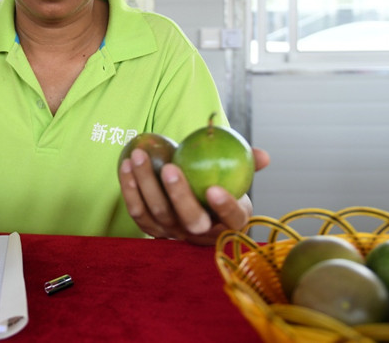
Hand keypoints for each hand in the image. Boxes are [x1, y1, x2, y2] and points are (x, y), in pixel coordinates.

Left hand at [118, 147, 269, 243]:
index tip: (214, 188)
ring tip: (138, 155)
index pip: (232, 220)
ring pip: (157, 214)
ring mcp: (174, 233)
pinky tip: (125, 164)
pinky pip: (137, 212)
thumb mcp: (237, 173)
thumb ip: (249, 162)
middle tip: (169, 167)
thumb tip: (263, 156)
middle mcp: (201, 234)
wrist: (194, 197)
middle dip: (178, 195)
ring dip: (145, 184)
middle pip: (189, 220)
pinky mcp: (152, 229)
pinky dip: (129, 188)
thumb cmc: (220, 180)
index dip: (224, 207)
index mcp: (230, 222)